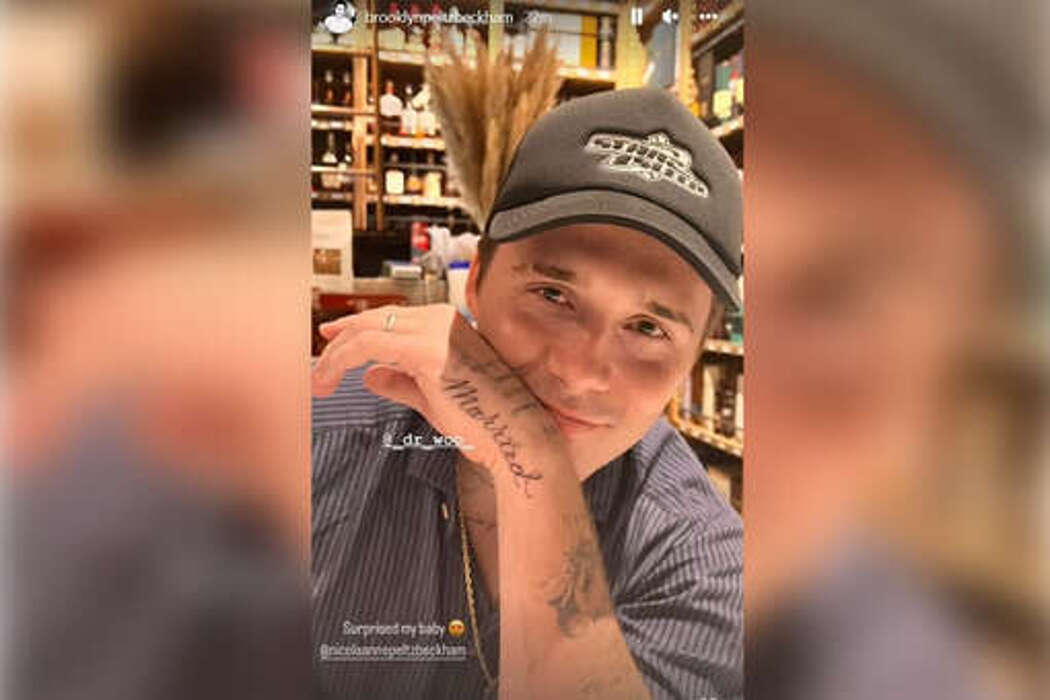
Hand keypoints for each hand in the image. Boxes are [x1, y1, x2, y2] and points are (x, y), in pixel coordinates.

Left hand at [312, 304, 561, 490]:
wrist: (514, 436)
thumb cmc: (484, 422)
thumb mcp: (432, 396)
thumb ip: (401, 381)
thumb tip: (372, 375)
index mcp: (447, 324)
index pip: (390, 319)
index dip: (355, 328)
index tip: (330, 339)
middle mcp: (441, 319)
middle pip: (374, 319)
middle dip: (339, 337)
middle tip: (317, 360)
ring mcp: (435, 331)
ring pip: (366, 330)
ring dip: (335, 355)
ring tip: (319, 382)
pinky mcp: (426, 349)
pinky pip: (368, 346)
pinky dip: (341, 360)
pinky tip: (330, 379)